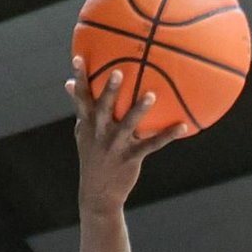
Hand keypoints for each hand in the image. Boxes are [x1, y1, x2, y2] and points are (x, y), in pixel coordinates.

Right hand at [65, 56, 185, 215]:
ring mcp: (115, 145)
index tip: (79, 58)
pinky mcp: (131, 157)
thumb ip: (81, 108)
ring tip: (151, 95)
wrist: (97, 193)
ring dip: (139, 109)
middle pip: (103, 108)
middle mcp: (99, 132)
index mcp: (87, 124)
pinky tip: (183, 126)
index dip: (80, 78)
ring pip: (128, 124)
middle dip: (108, 91)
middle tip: (117, 72)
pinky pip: (152, 144)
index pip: (81, 97)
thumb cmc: (92, 156)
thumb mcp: (82, 133)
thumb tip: (68, 83)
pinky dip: (168, 136)